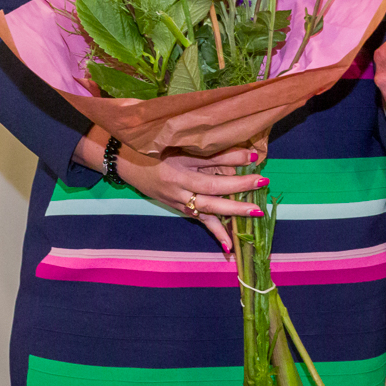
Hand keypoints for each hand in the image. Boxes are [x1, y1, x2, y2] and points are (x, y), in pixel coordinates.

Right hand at [75, 131, 267, 251]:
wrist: (123, 159)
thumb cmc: (151, 144)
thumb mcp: (173, 138)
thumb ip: (202, 143)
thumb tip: (235, 142)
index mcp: (176, 161)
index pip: (209, 159)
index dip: (232, 157)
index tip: (253, 155)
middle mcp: (177, 182)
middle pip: (212, 186)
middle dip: (239, 186)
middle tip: (262, 182)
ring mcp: (177, 198)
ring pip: (208, 208)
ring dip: (233, 211)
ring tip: (256, 213)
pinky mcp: (178, 206)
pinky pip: (200, 221)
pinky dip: (215, 233)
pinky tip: (230, 247)